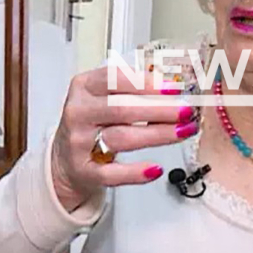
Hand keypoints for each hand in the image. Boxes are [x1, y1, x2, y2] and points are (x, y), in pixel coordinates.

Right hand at [51, 67, 198, 211]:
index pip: (115, 79)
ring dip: (158, 134)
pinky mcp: (83, 170)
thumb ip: (135, 89)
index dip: (147, 83)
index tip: (175, 87)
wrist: (65, 158)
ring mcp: (78, 142)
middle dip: (160, 110)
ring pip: (121, 137)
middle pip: (122, 109)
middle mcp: (79, 111)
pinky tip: (156, 169)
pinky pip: (111, 173)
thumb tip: (174, 87)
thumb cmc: (94, 122)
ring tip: (183, 131)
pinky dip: (135, 172)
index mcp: (85, 86)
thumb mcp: (106, 97)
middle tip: (187, 111)